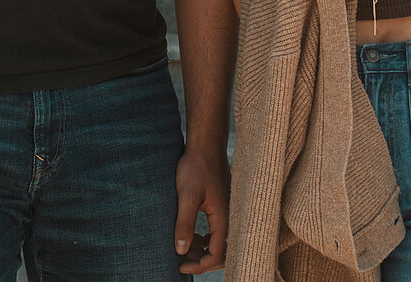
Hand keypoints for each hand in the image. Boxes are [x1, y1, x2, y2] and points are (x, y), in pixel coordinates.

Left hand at [173, 143, 227, 273]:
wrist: (205, 145)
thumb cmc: (196, 166)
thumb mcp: (186, 195)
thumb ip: (184, 223)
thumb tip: (181, 251)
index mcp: (223, 217)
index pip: (218, 255)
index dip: (200, 266)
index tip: (181, 266)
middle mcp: (229, 217)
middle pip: (222, 253)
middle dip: (201, 262)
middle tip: (181, 260)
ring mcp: (227, 212)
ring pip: (219, 243)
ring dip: (202, 251)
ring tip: (183, 249)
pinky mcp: (222, 207)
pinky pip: (217, 232)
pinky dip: (204, 240)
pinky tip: (192, 236)